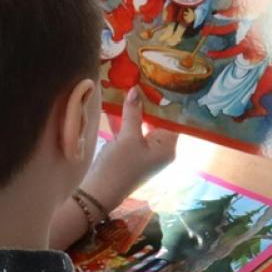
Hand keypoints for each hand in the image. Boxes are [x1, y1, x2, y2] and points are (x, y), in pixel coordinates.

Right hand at [81, 86, 178, 210]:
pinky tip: (118, 103)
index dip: (167, 101)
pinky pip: (132, 131)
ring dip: (136, 109)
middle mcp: (161, 149)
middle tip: (144, 78)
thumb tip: (136, 89)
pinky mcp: (131, 153)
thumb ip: (133, 112)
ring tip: (131, 85)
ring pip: (144, 124)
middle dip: (149, 102)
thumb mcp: (127, 137)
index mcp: (167, 147)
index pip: (174, 119)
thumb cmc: (119, 166)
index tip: (161, 81)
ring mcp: (145, 152)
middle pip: (158, 120)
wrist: (98, 193)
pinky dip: (126, 119)